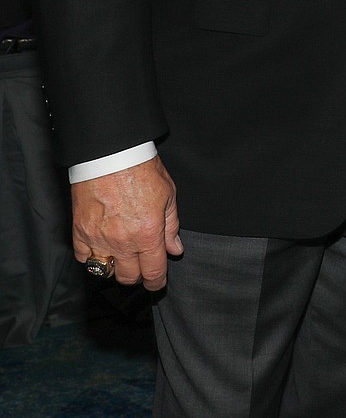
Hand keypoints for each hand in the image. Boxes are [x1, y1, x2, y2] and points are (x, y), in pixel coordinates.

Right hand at [71, 155, 181, 289]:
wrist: (111, 153)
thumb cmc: (141, 168)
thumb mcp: (168, 193)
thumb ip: (171, 225)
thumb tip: (174, 248)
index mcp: (148, 233)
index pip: (153, 272)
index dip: (156, 282)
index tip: (156, 283)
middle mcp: (123, 241)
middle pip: (129, 276)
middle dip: (137, 275)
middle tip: (140, 265)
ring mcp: (99, 238)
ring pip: (105, 272)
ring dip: (114, 268)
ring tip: (120, 257)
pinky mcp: (80, 232)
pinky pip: (84, 257)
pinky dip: (91, 256)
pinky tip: (100, 246)